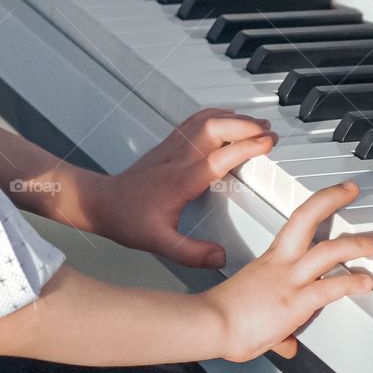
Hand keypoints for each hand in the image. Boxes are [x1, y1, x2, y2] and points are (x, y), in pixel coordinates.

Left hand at [92, 107, 276, 267]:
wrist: (102, 202)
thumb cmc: (128, 220)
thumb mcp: (160, 244)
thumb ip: (192, 253)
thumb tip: (221, 256)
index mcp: (180, 181)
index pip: (218, 157)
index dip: (245, 147)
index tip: (267, 143)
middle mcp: (177, 158)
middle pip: (214, 128)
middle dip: (245, 126)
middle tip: (270, 133)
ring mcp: (172, 147)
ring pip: (205, 120)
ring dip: (232, 118)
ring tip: (257, 124)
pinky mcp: (168, 144)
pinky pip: (194, 121)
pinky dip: (215, 115)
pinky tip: (227, 119)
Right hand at [202, 182, 372, 361]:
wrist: (211, 322)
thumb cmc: (222, 317)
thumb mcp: (254, 316)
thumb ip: (279, 333)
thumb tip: (287, 345)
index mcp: (270, 261)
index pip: (295, 226)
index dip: (314, 209)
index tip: (330, 203)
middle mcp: (281, 263)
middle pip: (306, 217)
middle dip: (331, 199)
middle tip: (349, 190)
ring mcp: (289, 279)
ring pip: (328, 250)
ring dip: (354, 244)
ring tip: (371, 243)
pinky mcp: (296, 301)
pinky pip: (332, 287)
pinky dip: (352, 282)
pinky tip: (364, 282)